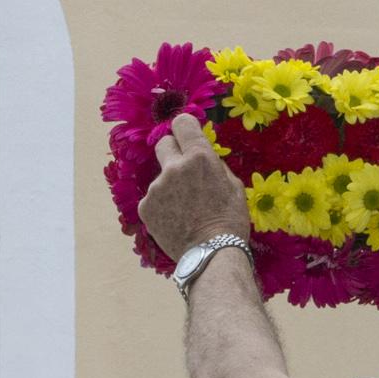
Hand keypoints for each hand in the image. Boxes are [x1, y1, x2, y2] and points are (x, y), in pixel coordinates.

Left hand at [137, 113, 251, 260]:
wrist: (212, 255)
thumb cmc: (230, 221)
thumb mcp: (233, 186)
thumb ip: (213, 165)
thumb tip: (201, 156)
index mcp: (200, 157)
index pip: (182, 122)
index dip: (185, 128)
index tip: (188, 135)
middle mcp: (174, 167)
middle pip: (163, 143)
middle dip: (173, 151)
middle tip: (184, 170)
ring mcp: (156, 188)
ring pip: (161, 177)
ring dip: (170, 186)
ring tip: (186, 210)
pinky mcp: (146, 207)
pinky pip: (153, 198)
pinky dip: (162, 206)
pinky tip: (176, 220)